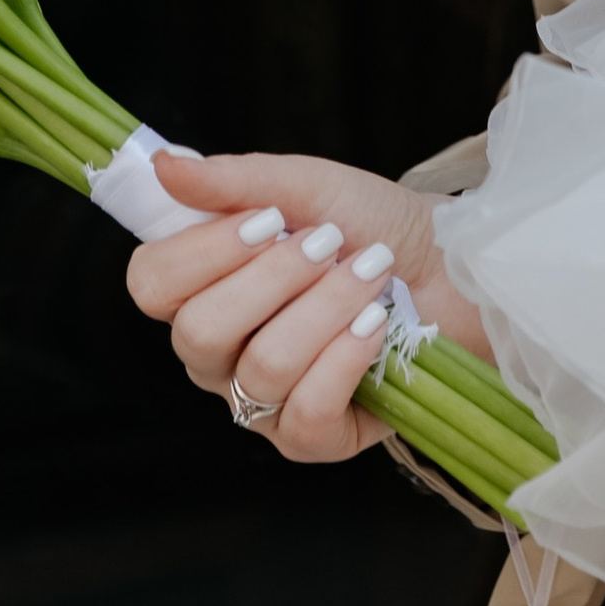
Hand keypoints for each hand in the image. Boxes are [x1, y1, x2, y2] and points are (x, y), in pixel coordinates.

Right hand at [123, 151, 488, 463]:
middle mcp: (219, 355)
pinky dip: (347, 358)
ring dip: (328, 307)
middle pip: (200, 332)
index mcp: (203, 290)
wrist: (453, 264)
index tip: (268, 218)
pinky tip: (375, 325)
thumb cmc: (373, 225)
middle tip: (329, 243)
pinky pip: (305, 413)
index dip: (202, 252)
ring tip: (371, 272)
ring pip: (263, 367)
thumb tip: (164, 166)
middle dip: (277, 277)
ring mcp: (261, 402)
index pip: (152, 285)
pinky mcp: (312, 439)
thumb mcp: (308, 186)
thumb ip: (233, 179)